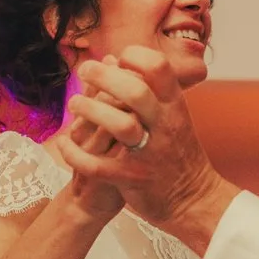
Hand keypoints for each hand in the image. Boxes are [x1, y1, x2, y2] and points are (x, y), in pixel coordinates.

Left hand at [61, 46, 240, 251]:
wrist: (194, 201)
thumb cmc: (177, 154)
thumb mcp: (173, 117)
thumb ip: (150, 90)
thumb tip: (116, 59)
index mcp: (174, 107)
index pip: (159, 67)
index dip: (134, 57)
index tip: (116, 59)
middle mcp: (164, 126)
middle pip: (136, 91)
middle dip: (104, 76)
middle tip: (84, 71)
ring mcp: (149, 153)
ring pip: (118, 125)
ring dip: (90, 110)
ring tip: (75, 104)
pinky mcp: (132, 178)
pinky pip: (97, 165)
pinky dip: (74, 153)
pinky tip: (64, 144)